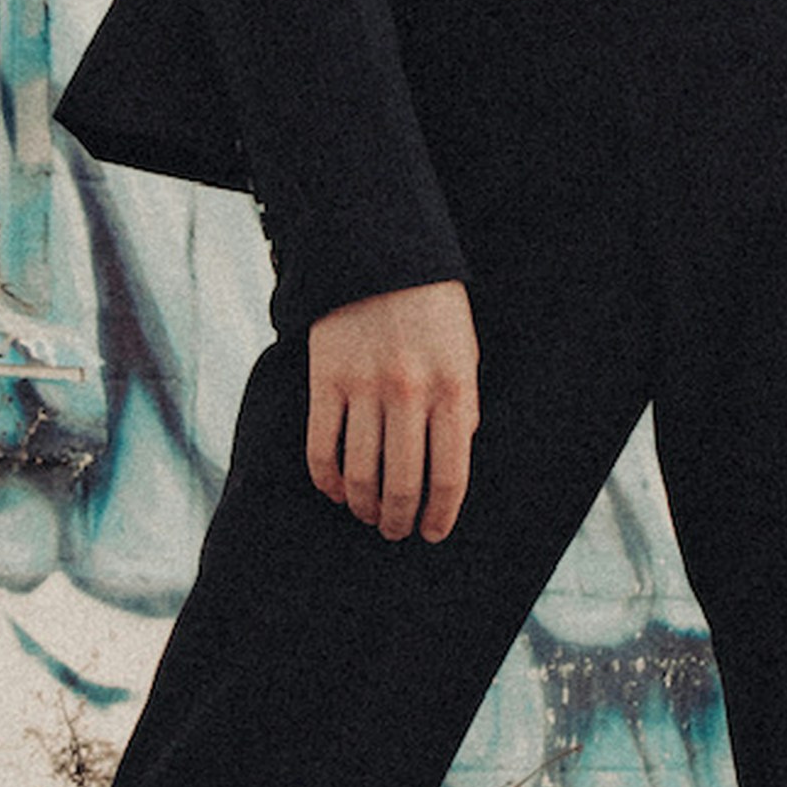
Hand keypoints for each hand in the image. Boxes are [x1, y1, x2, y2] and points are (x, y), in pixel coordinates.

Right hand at [306, 282, 480, 544]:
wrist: (378, 253)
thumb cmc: (432, 309)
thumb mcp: (466, 354)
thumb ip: (463, 409)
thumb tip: (451, 467)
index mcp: (453, 388)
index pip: (449, 475)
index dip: (441, 515)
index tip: (432, 533)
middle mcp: (408, 393)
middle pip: (402, 484)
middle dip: (400, 520)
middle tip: (397, 531)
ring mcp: (363, 388)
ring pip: (359, 474)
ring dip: (364, 507)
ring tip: (369, 515)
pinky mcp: (324, 381)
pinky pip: (321, 449)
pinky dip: (327, 481)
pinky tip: (336, 491)